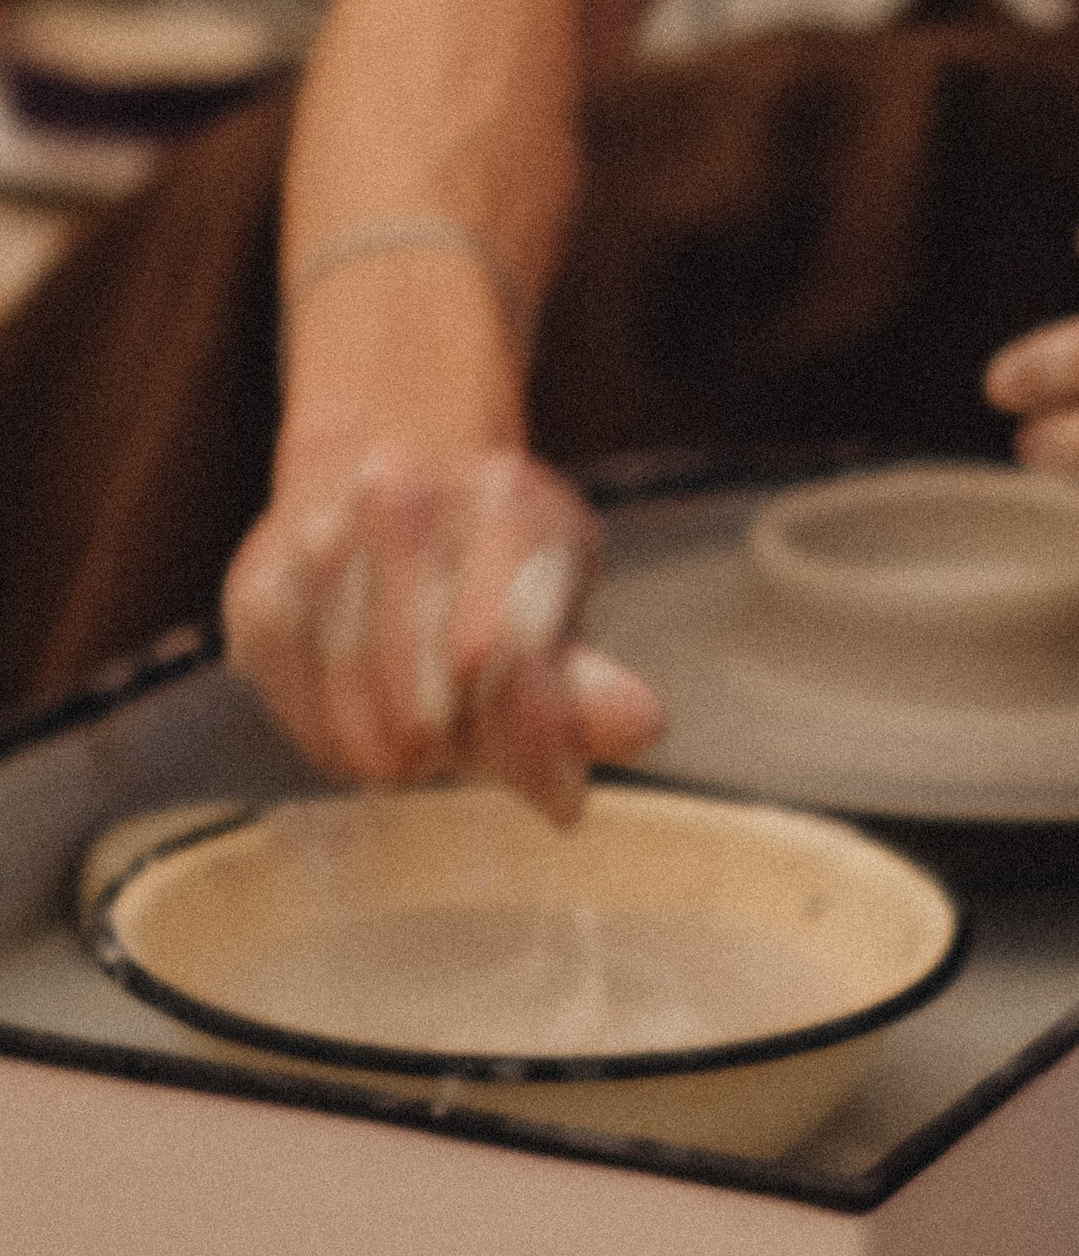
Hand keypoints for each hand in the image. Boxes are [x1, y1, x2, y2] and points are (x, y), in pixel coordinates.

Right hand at [221, 446, 663, 826]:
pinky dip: (337, 740)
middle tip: (473, 745)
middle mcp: (402, 502)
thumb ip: (591, 677)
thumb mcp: (561, 595)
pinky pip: (297, 709)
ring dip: (395, 749)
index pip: (501, 653)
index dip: (531, 744)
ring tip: (424, 738)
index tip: (560, 800)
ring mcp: (318, 541)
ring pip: (357, 714)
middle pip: (424, 699)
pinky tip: (368, 730)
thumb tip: (642, 726)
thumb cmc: (493, 551)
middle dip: (461, 746)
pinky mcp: (258, 587)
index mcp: (504, 499)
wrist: (384, 455)